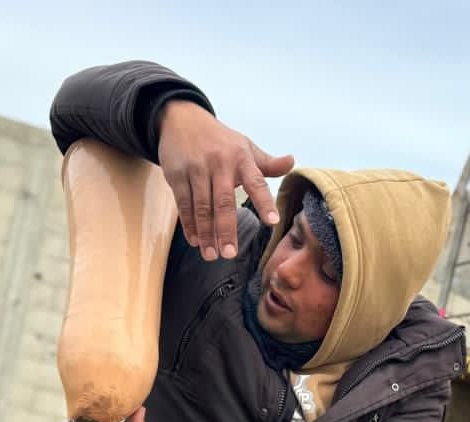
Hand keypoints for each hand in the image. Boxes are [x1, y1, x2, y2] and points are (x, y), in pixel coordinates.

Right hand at [157, 99, 294, 261]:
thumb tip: (292, 162)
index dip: (265, 202)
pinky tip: (195, 241)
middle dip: (226, 229)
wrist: (180, 119)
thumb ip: (267, 163)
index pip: (256, 182)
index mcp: (241, 157)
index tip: (272, 222)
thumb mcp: (245, 146)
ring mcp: (196, 169)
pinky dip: (189, 225)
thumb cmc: (219, 139)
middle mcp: (219, 163)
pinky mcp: (177, 175)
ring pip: (202, 207)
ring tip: (211, 254)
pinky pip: (184, 204)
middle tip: (230, 254)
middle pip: (224, 202)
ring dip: (206, 233)